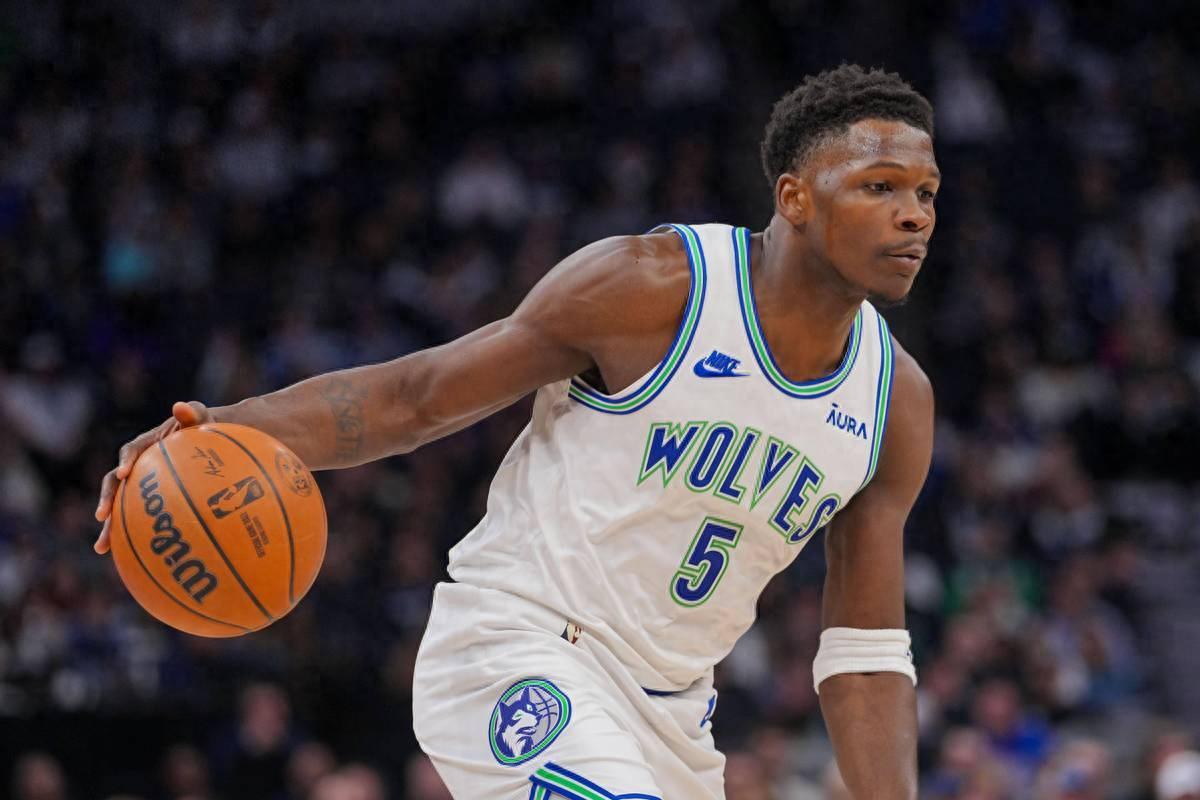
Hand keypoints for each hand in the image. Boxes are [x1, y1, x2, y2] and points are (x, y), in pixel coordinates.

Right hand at [94, 401, 212, 554]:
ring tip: (101, 548)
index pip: (131, 450)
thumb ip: (193, 412)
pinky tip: (138, 561)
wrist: (213, 443)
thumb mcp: (203, 418)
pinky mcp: (151, 502)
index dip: (125, 461)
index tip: (124, 474)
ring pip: (122, 506)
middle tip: (102, 518)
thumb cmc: (208, 429)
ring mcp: (143, 485)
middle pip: (115, 484)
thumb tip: (180, 405)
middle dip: (106, 500)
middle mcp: (139, 466)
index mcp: (148, 444)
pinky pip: (141, 519)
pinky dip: (137, 537)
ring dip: (111, 527)